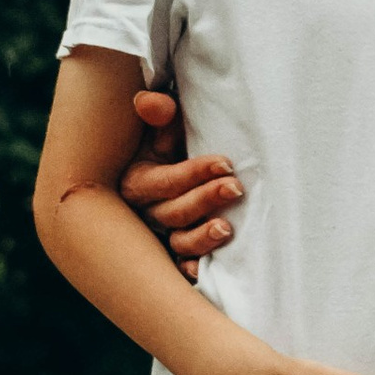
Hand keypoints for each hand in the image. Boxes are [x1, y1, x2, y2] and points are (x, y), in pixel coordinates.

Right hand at [122, 86, 242, 277]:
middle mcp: (147, 212)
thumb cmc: (170, 145)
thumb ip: (159, 114)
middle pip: (173, 213)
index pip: (165, 181)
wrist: (170, 167)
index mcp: (139, 181)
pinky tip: (205, 271)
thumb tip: (153, 103)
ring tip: (227, 229)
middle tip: (235, 188)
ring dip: (201, 238)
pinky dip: (191, 270)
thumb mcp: (161, 128)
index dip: (194, 173)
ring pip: (178, 242)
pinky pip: (181, 267)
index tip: (225, 163)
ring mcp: (161, 235)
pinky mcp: (175, 252)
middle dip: (205, 200)